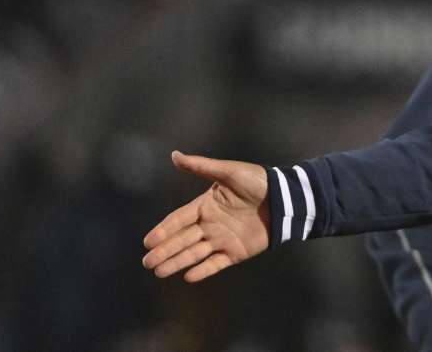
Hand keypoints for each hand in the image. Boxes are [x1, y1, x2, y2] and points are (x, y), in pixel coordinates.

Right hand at [142, 151, 269, 281]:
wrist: (285, 198)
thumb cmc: (257, 181)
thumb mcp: (228, 171)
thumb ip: (201, 166)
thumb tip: (174, 155)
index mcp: (205, 205)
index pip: (179, 219)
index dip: (163, 229)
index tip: (148, 241)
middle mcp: (210, 224)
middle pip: (182, 239)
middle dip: (164, 250)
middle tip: (146, 262)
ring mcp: (222, 239)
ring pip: (194, 253)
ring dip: (177, 262)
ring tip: (158, 272)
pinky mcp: (236, 252)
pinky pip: (216, 263)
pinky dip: (203, 270)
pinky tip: (188, 276)